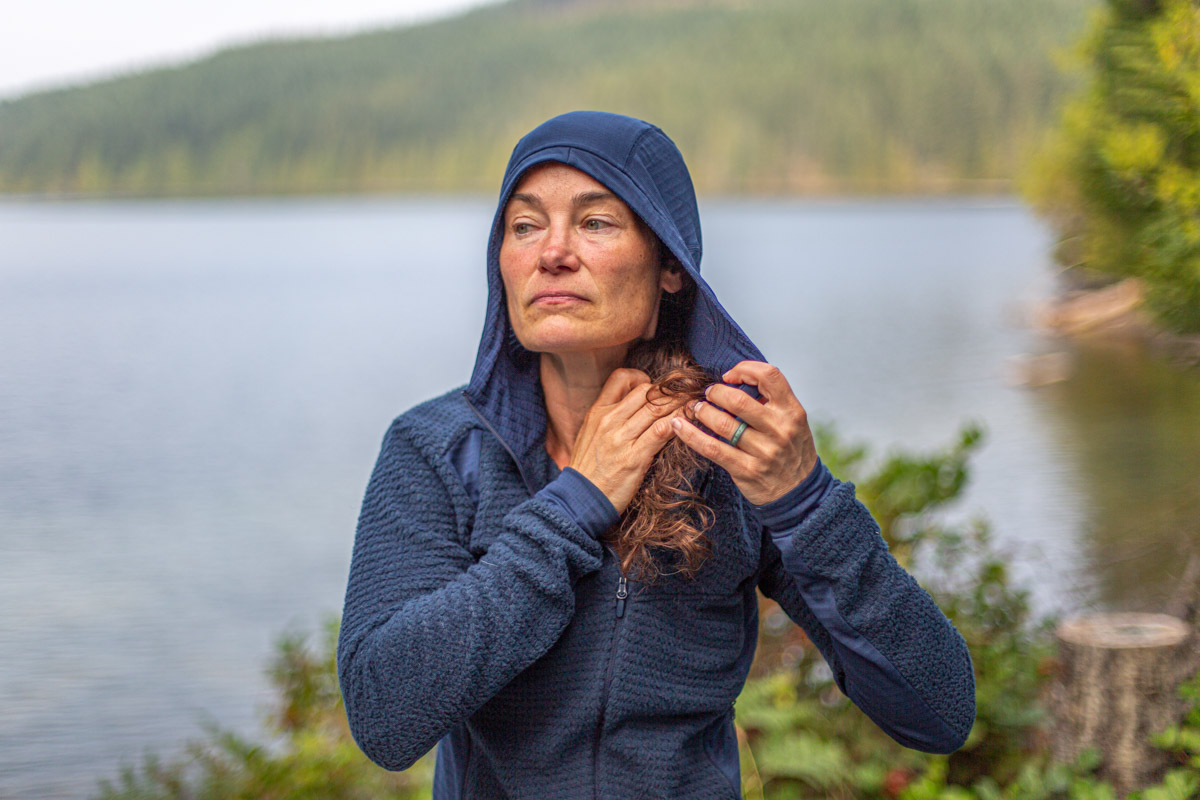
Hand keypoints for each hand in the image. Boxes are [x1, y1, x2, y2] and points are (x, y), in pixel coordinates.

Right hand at [569, 368, 687, 513]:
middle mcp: (609, 420)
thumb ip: (608, 418)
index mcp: (597, 412)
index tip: (654, 390)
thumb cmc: (588, 469)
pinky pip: (661, 432)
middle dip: (669, 391)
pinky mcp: (634, 458)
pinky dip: (677, 423)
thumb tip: (632, 407)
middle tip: (685, 394)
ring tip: (693, 405)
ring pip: (657, 409)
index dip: (642, 379)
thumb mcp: (590, 434)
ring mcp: (621, 439)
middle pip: (646, 392)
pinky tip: (687, 423)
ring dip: (679, 405)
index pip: (621, 378)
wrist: (579, 499)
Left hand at [671, 361, 817, 504]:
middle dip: (715, 392)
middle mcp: (780, 429)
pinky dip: (690, 435)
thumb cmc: (790, 450)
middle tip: (707, 393)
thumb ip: (772, 402)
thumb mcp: (793, 422)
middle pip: (739, 400)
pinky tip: (678, 426)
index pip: (770, 375)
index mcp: (792, 411)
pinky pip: (712, 448)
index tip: (729, 376)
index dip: (745, 369)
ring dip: (702, 411)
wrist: (799, 492)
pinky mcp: (746, 470)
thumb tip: (735, 382)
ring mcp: (764, 451)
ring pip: (723, 423)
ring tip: (695, 408)